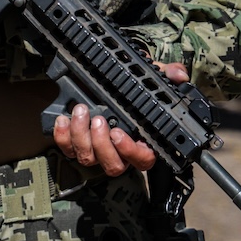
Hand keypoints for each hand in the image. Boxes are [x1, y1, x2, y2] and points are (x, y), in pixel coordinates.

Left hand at [52, 62, 189, 175]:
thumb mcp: (148, 80)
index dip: (130, 151)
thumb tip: (178, 75)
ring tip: (81, 112)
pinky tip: (64, 119)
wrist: (99, 87)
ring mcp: (96, 152)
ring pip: (88, 159)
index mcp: (140, 143)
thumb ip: (165, 76)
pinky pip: (67, 150)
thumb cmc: (127, 90)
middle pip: (112, 166)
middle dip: (102, 144)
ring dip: (81, 136)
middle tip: (98, 120)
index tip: (119, 133)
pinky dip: (62, 136)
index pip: (142, 159)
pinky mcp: (75, 146)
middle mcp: (118, 152)